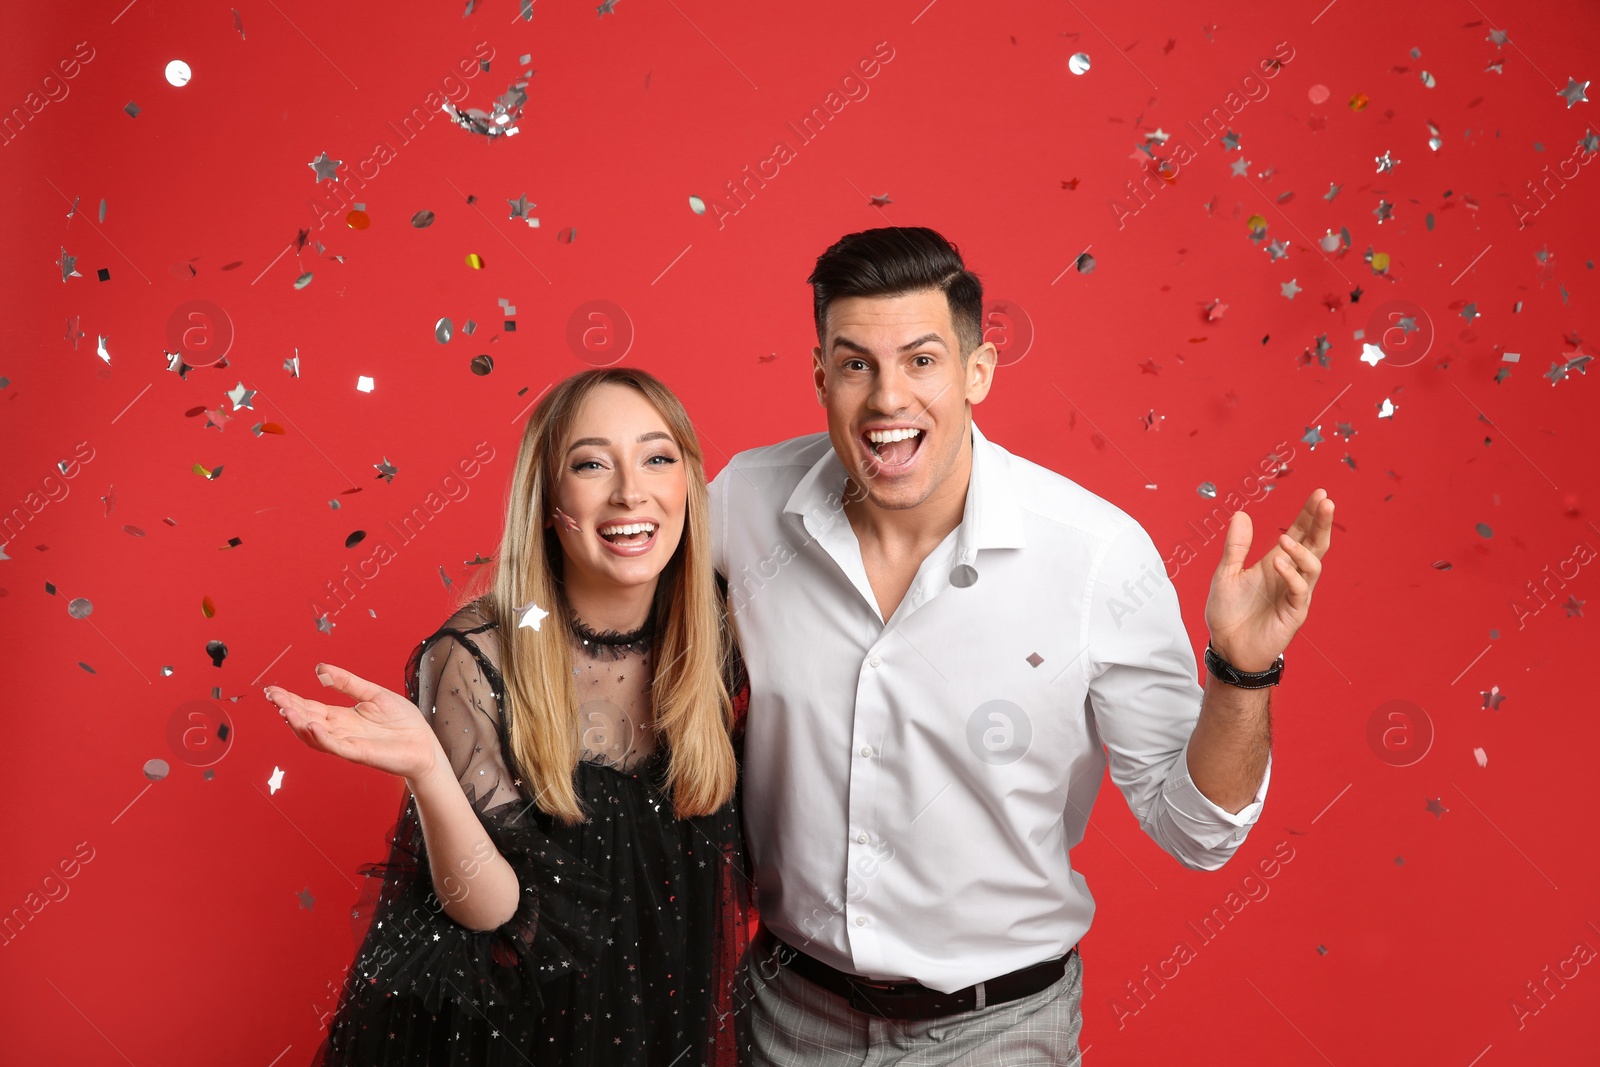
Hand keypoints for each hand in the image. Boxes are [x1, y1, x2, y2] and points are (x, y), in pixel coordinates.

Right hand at [266, 663, 441, 781]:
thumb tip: (320, 668)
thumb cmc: (402, 722)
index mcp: (341, 717)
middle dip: (289, 709)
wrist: (424, 744)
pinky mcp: (359, 753)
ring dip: (299, 724)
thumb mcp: (373, 693)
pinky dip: (322, 737)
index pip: (309, 707)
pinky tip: (312, 725)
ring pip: (315, 735)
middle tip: (273, 697)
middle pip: (307, 719)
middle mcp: (340, 731)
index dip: (291, 699)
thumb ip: (347, 682)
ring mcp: (347, 743)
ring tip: (287, 711)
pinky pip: (336, 746)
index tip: (273, 690)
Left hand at [1204, 489, 1333, 672]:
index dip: (1310, 514)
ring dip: (1301, 549)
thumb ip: (1236, 546)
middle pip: (1315, 544)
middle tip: (1326, 502)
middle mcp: (1290, 575)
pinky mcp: (1294, 613)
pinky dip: (1291, 574)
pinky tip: (1278, 563)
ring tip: (1285, 539)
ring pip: (1313, 566)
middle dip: (1322, 523)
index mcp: (1276, 563)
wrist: (1226, 647)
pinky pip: (1300, 590)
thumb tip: (1241, 514)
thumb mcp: (1226, 574)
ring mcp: (1295, 594)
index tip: (1319, 494)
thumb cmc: (1228, 613)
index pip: (1300, 533)